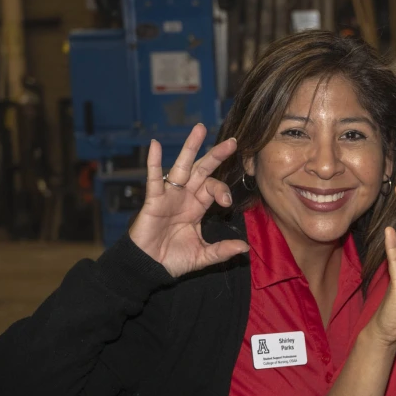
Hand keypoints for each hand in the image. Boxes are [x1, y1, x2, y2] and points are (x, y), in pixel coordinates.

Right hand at [128, 124, 247, 276]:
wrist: (150, 267)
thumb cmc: (174, 259)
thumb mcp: (203, 255)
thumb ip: (222, 250)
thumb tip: (244, 248)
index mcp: (198, 207)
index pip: (214, 189)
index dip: (223, 191)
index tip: (227, 204)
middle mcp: (185, 196)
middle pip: (202, 170)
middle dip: (216, 155)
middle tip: (232, 141)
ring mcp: (169, 196)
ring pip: (182, 167)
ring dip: (190, 148)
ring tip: (199, 129)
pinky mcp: (153, 200)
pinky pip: (154, 178)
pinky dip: (154, 162)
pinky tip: (156, 145)